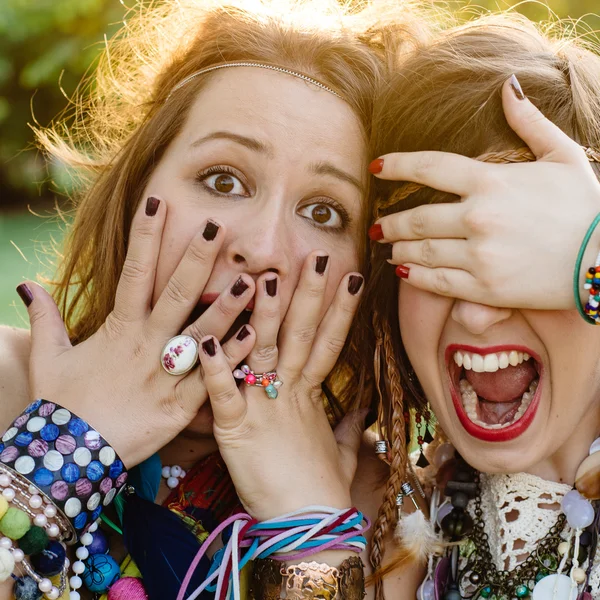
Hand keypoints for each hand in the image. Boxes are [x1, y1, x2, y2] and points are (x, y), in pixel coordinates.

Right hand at [18, 197, 255, 466]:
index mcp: (118, 329)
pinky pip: (212, 378)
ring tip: (252, 280)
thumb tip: (26, 285)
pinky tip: (256, 336)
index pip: (134, 272)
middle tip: (219, 226)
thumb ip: (45, 318)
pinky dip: (233, 357)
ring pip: (201, 333)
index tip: (158, 202)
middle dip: (196, 259)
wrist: (69, 459)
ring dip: (228, 306)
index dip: (145, 236)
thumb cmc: (60, 405)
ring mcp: (165, 375)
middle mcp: (146, 345)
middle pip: (175, 294)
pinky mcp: (181, 406)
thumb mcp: (49, 357)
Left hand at [196, 252, 366, 521]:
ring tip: (265, 279)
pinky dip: (215, 366)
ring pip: (265, 352)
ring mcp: (263, 407)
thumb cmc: (323, 488)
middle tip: (314, 256)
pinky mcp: (235, 428)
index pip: (328, 342)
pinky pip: (223, 392)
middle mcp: (289, 392)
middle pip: (301, 335)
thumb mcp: (341, 450)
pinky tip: (207, 339)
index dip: (340, 310)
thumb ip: (349, 423)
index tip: (350, 277)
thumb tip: (364, 407)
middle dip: (309, 295)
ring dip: (263, 315)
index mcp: (311, 394)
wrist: (309, 524)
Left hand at [371, 76, 599, 308]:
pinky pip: (436, 283)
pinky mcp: (485, 288)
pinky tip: (403, 272)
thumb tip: (508, 87)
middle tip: (376, 227)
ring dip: (397, 250)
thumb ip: (529, 123)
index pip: (430, 167)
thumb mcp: (563, 156)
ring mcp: (479, 255)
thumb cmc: (585, 206)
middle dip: (390, 223)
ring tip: (388, 249)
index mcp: (491, 182)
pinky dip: (414, 277)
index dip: (397, 165)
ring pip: (421, 252)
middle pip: (416, 218)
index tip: (376, 168)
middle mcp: (478, 217)